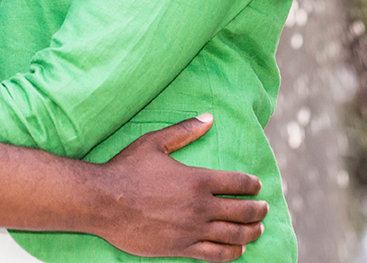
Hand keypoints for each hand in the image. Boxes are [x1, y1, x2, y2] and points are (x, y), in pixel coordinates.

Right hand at [91, 114, 267, 261]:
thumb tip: (209, 118)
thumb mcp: (154, 143)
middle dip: (258, 210)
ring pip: (233, 236)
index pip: (238, 183)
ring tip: (258, 229)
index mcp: (197, 180)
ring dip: (251, 233)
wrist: (103, 202)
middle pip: (242, 212)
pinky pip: (215, 255)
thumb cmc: (127, 169)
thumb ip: (184, 131)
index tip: (257, 186)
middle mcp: (199, 207)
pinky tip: (238, 250)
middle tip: (264, 208)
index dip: (252, 185)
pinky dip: (231, 253)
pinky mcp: (180, 248)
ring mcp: (192, 230)